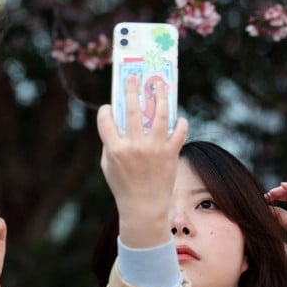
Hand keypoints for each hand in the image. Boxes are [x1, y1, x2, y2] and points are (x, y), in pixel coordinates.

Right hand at [97, 73, 188, 247]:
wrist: (144, 208)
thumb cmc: (123, 186)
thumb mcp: (108, 166)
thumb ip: (111, 143)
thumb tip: (120, 119)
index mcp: (115, 149)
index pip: (106, 119)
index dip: (107, 110)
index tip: (110, 106)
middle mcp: (135, 146)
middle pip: (133, 109)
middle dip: (132, 89)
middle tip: (133, 77)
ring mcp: (155, 149)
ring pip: (160, 114)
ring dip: (160, 97)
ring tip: (160, 87)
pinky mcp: (171, 153)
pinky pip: (179, 131)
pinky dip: (180, 123)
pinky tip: (178, 118)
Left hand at [265, 181, 286, 286]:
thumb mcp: (285, 253)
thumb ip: (275, 242)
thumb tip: (260, 236)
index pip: (281, 216)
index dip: (270, 210)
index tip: (257, 209)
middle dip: (276, 197)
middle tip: (264, 197)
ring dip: (283, 190)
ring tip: (271, 192)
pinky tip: (283, 186)